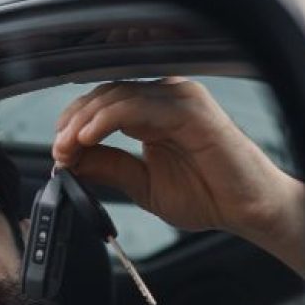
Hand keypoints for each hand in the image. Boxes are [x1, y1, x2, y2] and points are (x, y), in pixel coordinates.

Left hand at [52, 79, 304, 279]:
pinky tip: (88, 138)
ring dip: (84, 121)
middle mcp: (166, 99)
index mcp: (154, 113)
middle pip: (105, 94)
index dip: (74, 125)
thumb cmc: (208, 196)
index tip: (58, 153)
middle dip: (73, 122)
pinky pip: (138, 105)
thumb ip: (109, 168)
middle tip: (58, 151)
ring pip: (117, 95)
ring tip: (67, 147)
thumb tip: (69, 160)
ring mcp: (179, 99)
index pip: (103, 105)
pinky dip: (107, 119)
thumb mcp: (143, 185)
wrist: (247, 210)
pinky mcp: (190, 108)